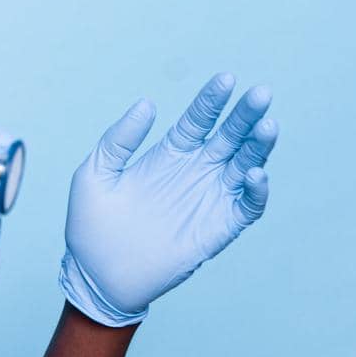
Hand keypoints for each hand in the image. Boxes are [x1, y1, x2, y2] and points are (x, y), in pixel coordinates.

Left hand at [61, 73, 277, 326]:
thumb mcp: (94, 174)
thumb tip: (147, 103)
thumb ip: (119, 139)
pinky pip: (247, 206)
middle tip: (261, 94)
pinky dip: (256, 190)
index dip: (212, 100)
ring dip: (258, 147)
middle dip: (246, 115)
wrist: (95, 277)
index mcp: (167, 156)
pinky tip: (252, 173)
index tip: (225, 79)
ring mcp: (207, 199)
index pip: (198, 120)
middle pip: (229, 137)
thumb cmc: (90, 226)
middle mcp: (193, 173)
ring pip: (244, 165)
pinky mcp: (217, 228)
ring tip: (265, 126)